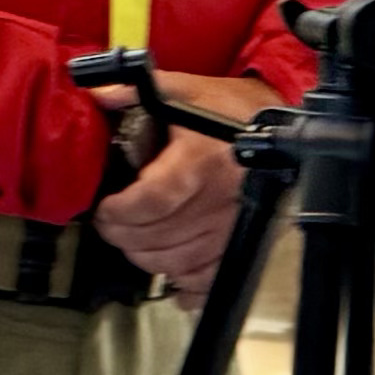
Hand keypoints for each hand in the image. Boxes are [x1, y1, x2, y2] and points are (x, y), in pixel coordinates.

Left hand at [92, 75, 259, 304]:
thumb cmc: (228, 110)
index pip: (154, 200)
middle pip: (160, 237)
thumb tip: (97, 96)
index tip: (105, 209)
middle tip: (111, 225)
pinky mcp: (244, 243)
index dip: (120, 212)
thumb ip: (134, 92)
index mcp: (201, 160)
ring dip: (147, 258)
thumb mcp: (182, 90)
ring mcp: (234, 226)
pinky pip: (210, 279)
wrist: (277, 127)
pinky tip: (173, 275)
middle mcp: (220, 198)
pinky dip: (186, 284)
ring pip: (179, 262)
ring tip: (134, 241)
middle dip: (123, 236)